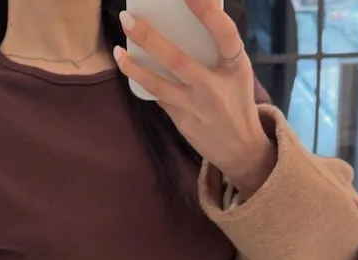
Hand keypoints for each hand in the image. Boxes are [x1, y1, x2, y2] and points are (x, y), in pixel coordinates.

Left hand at [114, 0, 276, 196]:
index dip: (206, 11)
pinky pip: (158, 97)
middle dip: (149, 37)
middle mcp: (214, 87)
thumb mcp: (237, 71)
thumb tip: (198, 11)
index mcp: (235, 67)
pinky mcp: (182, 121)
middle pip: (177, 59)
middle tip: (127, 18)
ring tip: (117, 52)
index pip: (224, 33)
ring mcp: (195, 107)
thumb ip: (220, 46)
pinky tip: (131, 69)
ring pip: (157, 85)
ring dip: (134, 68)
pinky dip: (144, 82)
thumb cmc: (237, 100)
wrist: (240, 147)